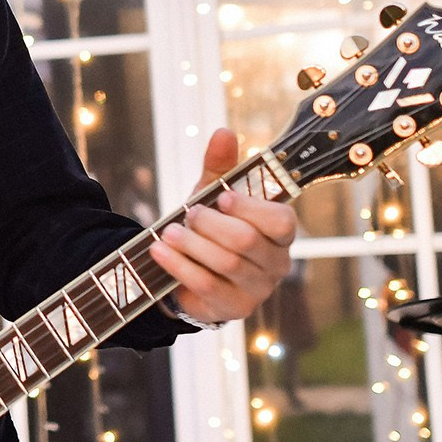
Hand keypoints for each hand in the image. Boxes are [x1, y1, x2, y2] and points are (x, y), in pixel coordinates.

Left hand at [152, 127, 295, 327]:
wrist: (193, 270)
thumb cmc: (213, 226)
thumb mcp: (214, 194)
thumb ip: (221, 166)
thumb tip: (223, 132)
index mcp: (281, 232)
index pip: (280, 221)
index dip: (250, 208)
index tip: (221, 198)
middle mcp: (277, 263)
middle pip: (246, 241)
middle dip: (210, 224)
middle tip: (188, 214)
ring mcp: (258, 289)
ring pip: (226, 263)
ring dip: (192, 244)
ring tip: (169, 232)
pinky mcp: (234, 309)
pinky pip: (207, 286)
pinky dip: (179, 266)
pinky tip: (160, 252)